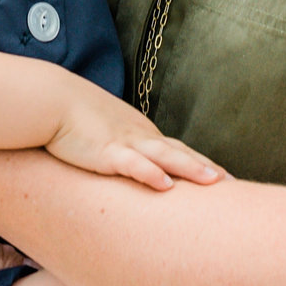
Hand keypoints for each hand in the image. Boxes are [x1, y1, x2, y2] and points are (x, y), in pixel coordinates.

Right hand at [47, 82, 226, 189]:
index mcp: (140, 134)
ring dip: (190, 168)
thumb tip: (127, 164)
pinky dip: (150, 173)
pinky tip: (165, 184)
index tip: (225, 179)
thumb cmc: (73, 116)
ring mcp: (125, 143)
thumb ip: (119, 147)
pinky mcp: (105, 152)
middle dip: (208, 169)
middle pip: (181, 154)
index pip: (178, 150)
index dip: (202, 164)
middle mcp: (139, 137)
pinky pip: (132, 163)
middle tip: (236, 186)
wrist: (50, 99)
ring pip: (165, 156)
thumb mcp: (103, 133)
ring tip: (214, 181)